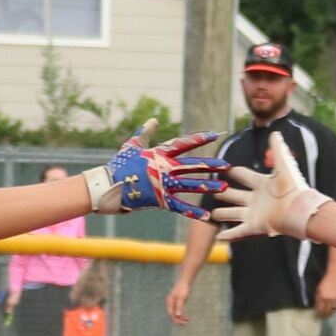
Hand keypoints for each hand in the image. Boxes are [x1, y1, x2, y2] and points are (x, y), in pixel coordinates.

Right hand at [82, 120, 226, 216]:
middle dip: (210, 165)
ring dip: (208, 186)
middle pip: (192, 165)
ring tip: (224, 187)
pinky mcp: (161, 200)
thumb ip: (146, 133)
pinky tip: (207, 216)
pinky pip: (180, 207)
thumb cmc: (119, 164)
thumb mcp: (132, 145)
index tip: (215, 135)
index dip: (200, 139)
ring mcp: (163, 184)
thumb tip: (153, 119)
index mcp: (159, 154)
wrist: (108, 185)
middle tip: (227, 165)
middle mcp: (164, 168)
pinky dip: (193, 212)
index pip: (184, 144)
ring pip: (190, 185)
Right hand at [166, 277, 191, 324]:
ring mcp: (174, 304)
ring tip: (187, 321)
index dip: (175, 319)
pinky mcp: (178, 304)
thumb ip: (179, 306)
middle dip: (178, 320)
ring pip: (176, 314)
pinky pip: (179, 311)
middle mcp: (170, 304)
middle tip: (185, 324)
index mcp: (169, 302)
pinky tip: (187, 318)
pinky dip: (182, 315)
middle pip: (172, 314)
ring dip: (181, 318)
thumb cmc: (182, 289)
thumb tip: (178, 315)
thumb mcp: (181, 298)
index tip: (180, 323)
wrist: (184, 282)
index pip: (170, 313)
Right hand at [210, 133, 327, 241]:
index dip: (236, 172)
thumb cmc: (293, 188)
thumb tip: (275, 131)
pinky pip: (239, 231)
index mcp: (262, 184)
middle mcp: (256, 199)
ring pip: (233, 213)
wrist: (300, 210)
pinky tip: (219, 237)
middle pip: (236, 196)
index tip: (225, 169)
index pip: (244, 176)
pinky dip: (229, 235)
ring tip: (211, 214)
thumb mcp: (283, 166)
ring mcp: (254, 213)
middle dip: (224, 194)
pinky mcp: (255, 226)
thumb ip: (278, 149)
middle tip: (213, 192)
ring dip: (223, 214)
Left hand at [314, 271, 335, 319]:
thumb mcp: (319, 289)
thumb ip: (318, 298)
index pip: (320, 309)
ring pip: (333, 310)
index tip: (317, 316)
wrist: (335, 275)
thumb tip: (318, 306)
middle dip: (324, 315)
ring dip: (330, 314)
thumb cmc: (325, 281)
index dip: (319, 314)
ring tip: (328, 316)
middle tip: (322, 318)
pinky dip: (335, 309)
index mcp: (322, 296)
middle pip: (327, 311)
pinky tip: (333, 310)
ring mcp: (335, 298)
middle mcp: (329, 299)